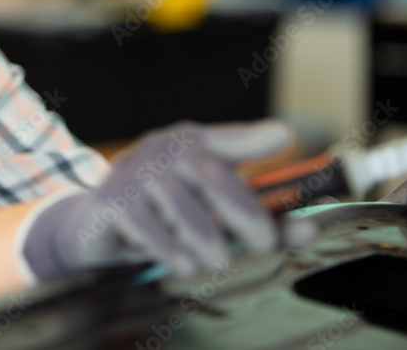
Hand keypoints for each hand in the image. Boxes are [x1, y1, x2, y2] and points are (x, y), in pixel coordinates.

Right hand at [19, 121, 307, 280]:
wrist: (94, 228)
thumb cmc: (163, 215)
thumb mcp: (210, 214)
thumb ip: (260, 220)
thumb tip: (312, 228)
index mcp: (191, 143)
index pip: (226, 140)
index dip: (253, 139)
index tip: (284, 139)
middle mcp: (164, 149)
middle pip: (211, 173)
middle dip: (243, 210)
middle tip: (264, 243)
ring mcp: (136, 171)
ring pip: (182, 205)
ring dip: (206, 238)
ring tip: (219, 264)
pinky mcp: (113, 200)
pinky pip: (147, 226)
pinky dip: (170, 249)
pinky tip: (186, 266)